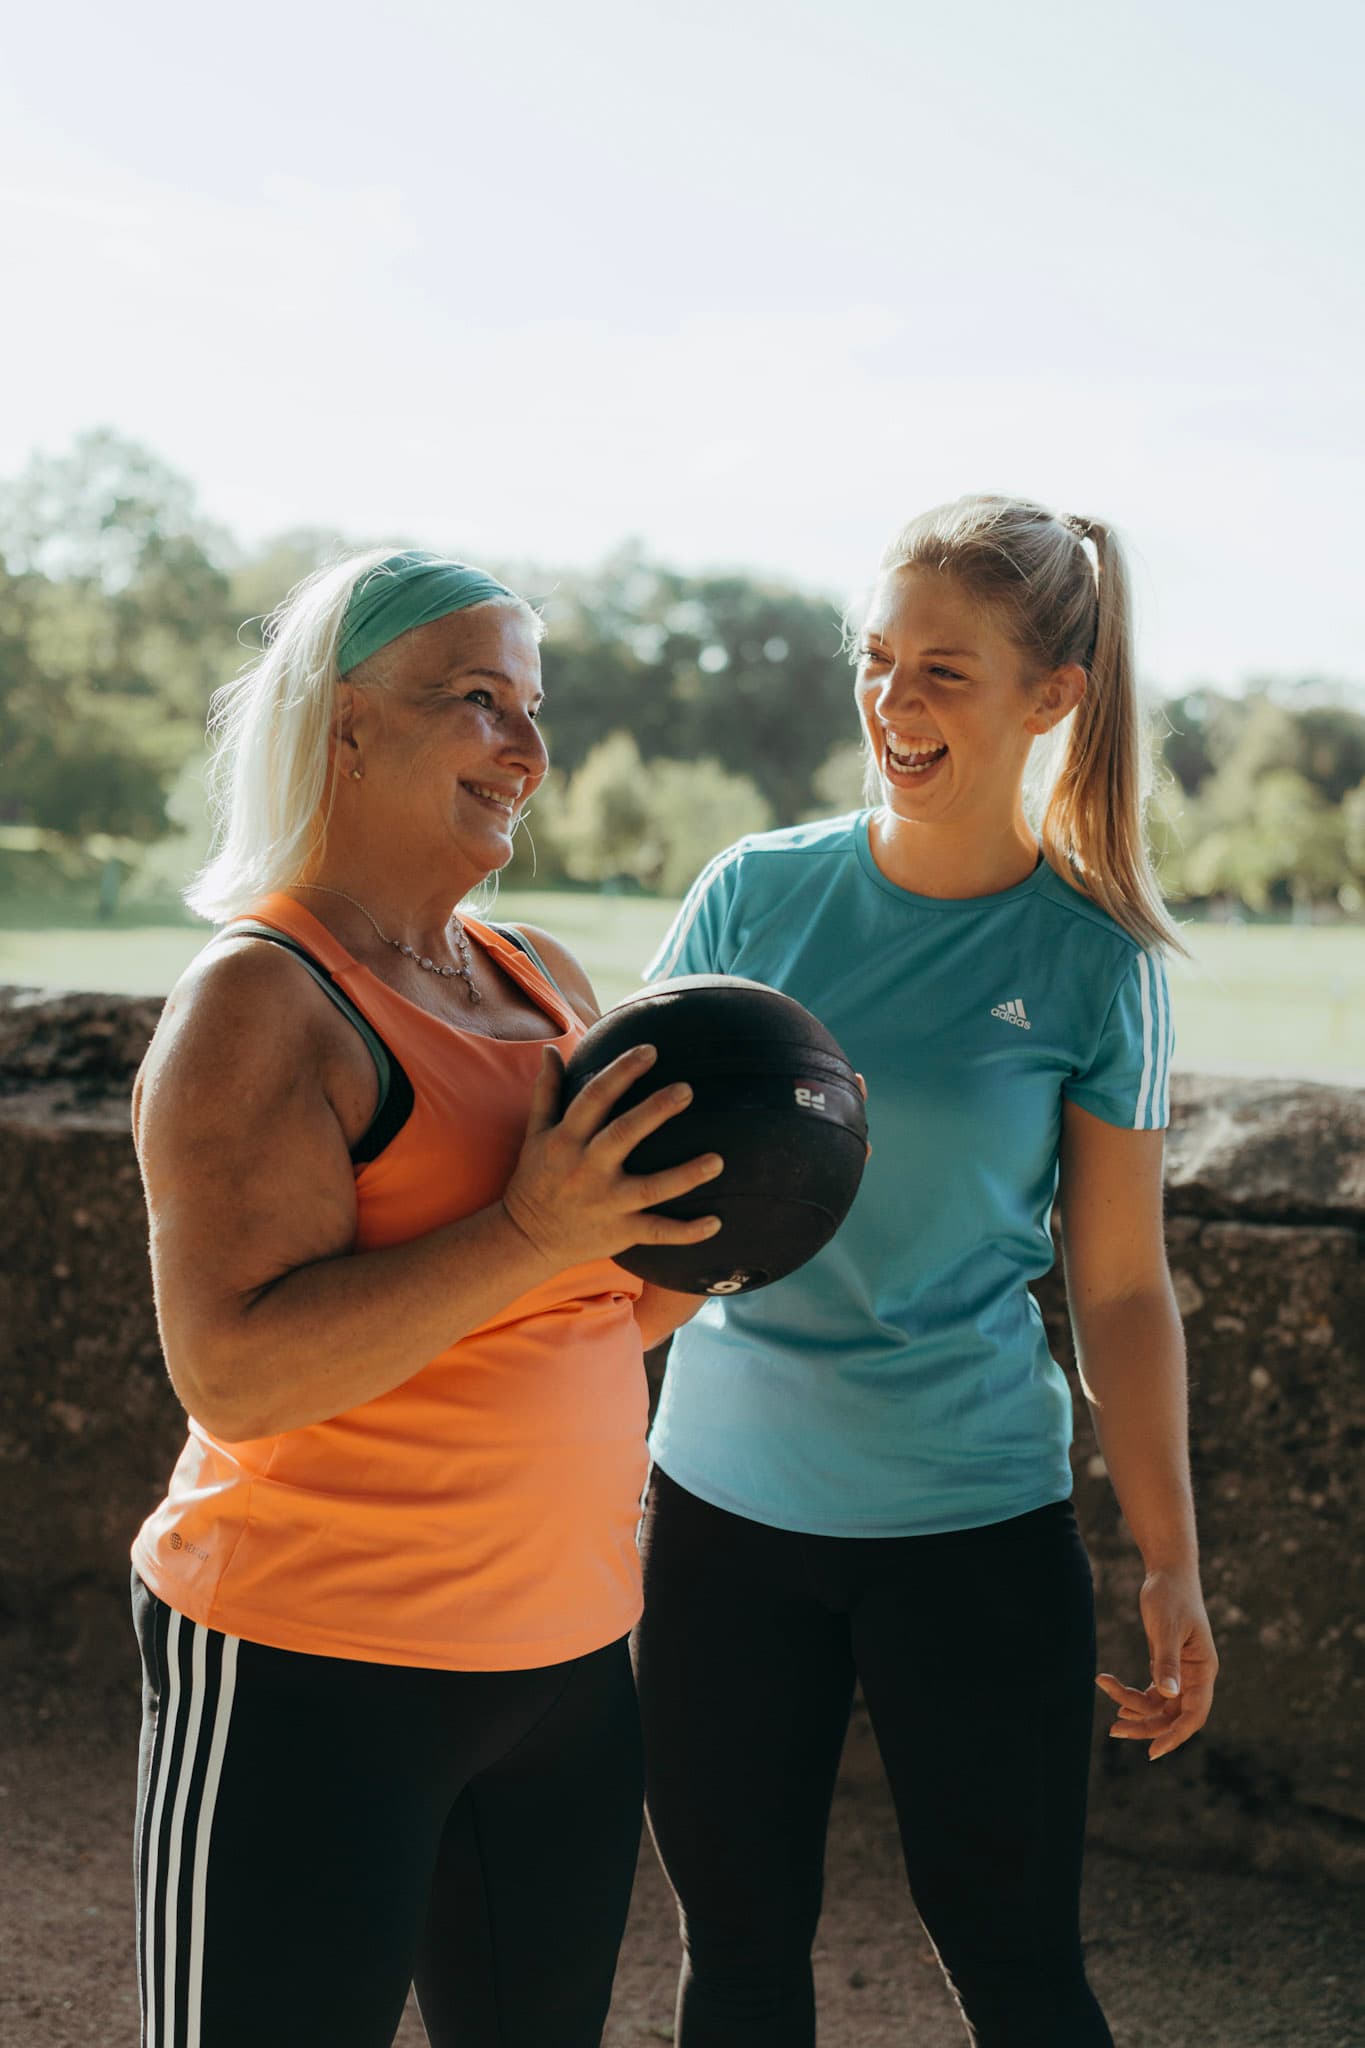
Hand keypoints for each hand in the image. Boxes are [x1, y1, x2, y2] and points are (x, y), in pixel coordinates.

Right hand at [502, 1043, 723, 1271]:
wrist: (525, 1238)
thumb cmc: (536, 1178)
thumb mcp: (535, 1134)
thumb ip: (546, 1091)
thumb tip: (550, 1050)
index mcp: (567, 1139)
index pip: (595, 1098)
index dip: (621, 1072)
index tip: (650, 1050)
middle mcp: (587, 1169)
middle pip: (624, 1134)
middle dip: (655, 1110)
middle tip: (687, 1089)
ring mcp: (606, 1202)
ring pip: (651, 1188)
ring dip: (685, 1176)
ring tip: (718, 1161)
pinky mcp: (619, 1232)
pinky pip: (656, 1231)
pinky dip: (686, 1231)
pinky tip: (716, 1223)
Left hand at [1095, 1565, 1218, 1760]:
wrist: (1167, 1572)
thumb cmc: (1170, 1596)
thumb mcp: (1166, 1627)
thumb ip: (1167, 1661)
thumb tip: (1168, 1694)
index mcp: (1204, 1669)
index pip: (1194, 1713)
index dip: (1176, 1735)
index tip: (1153, 1751)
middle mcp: (1196, 1675)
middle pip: (1174, 1715)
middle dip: (1147, 1727)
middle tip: (1114, 1730)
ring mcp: (1182, 1672)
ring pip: (1162, 1706)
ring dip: (1137, 1713)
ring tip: (1111, 1720)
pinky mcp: (1167, 1664)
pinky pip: (1155, 1693)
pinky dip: (1137, 1699)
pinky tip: (1118, 1703)